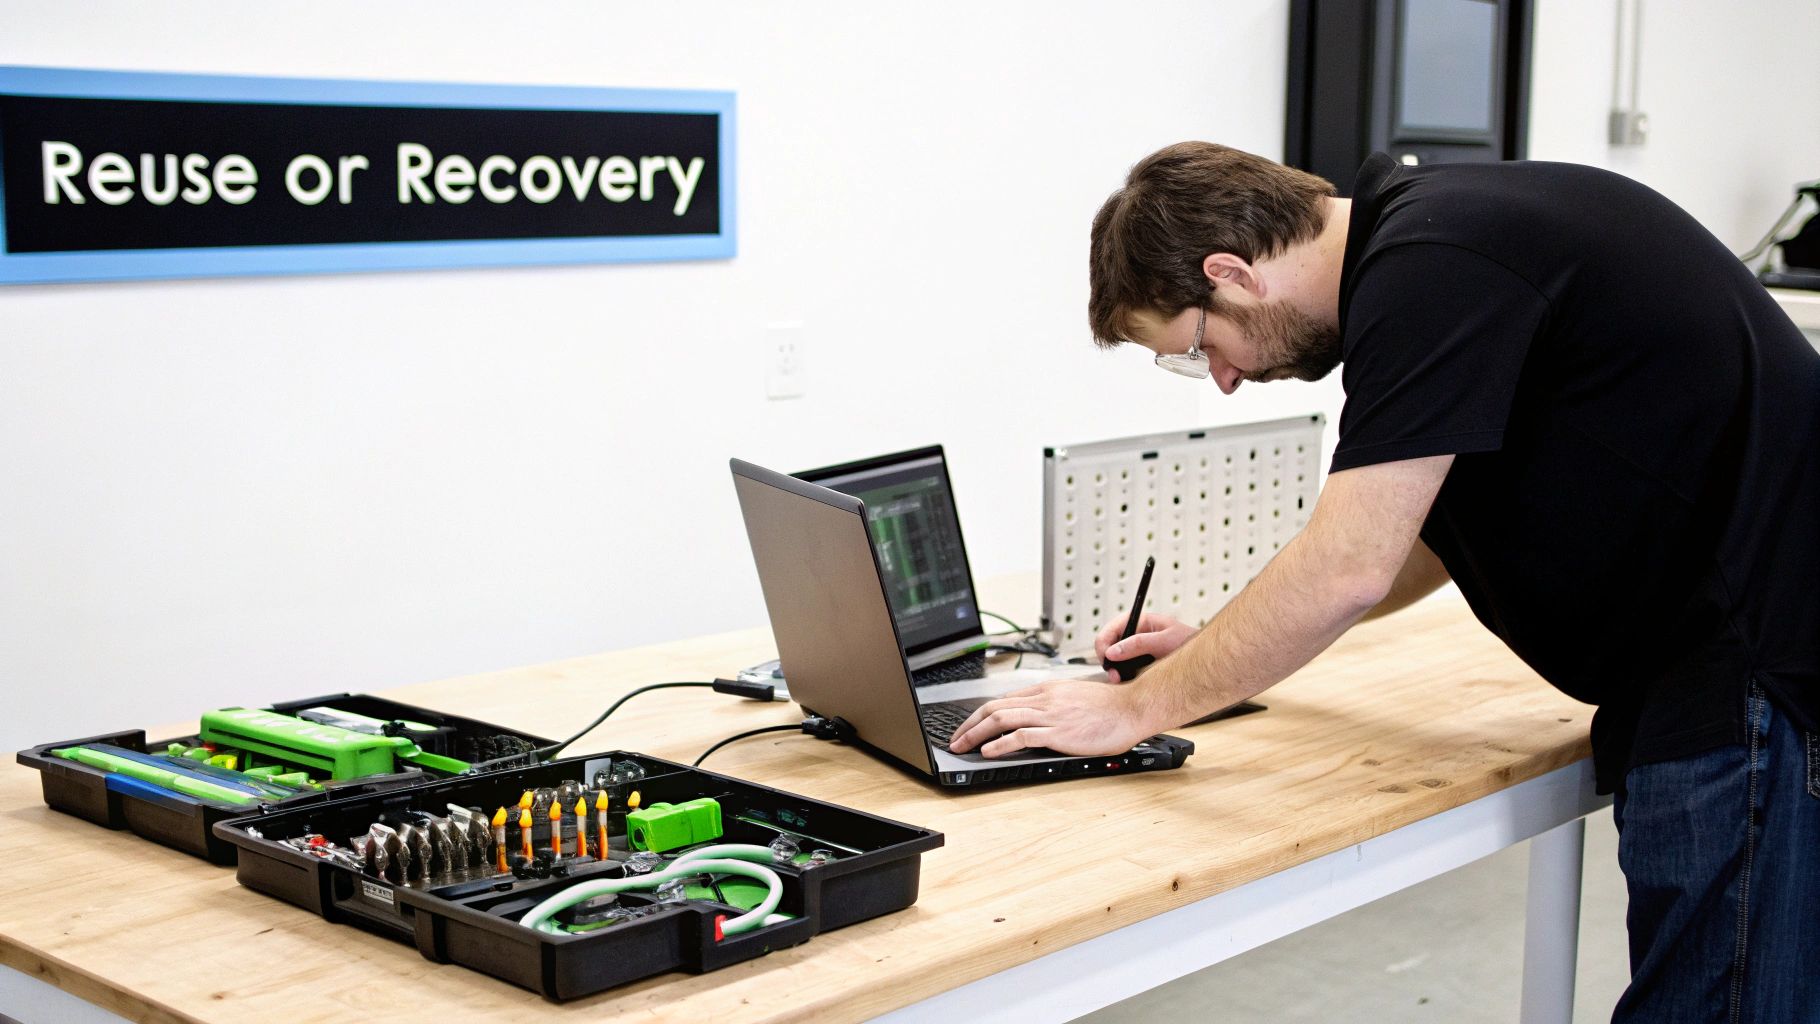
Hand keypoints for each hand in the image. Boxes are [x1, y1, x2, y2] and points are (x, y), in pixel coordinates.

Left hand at [946, 677, 1156, 758]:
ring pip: (1001, 719)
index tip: (969, 726)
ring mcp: (1049, 715)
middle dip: (969, 724)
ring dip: (976, 734)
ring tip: (963, 746)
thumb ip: (1054, 704)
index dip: (981, 714)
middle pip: (994, 707)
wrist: (1132, 709)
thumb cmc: (1110, 708)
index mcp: (1047, 690)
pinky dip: (1000, 744)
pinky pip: (1021, 735)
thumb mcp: (1075, 697)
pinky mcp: (1058, 732)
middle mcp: (1044, 699)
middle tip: (956, 739)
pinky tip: (988, 751)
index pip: (1004, 699)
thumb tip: (1037, 717)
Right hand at [1095, 612, 1196, 680]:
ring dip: (1115, 671)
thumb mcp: (1165, 641)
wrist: (1206, 661)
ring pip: (1115, 661)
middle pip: (1109, 645)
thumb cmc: (1190, 644)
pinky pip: (1124, 671)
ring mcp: (1137, 651)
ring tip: (1122, 679)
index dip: (1104, 642)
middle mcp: (1136, 635)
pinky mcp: (1140, 665)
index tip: (1105, 657)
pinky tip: (1130, 681)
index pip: (1112, 628)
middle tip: (1114, 675)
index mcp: (1141, 622)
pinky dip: (1123, 678)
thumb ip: (1138, 644)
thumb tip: (1113, 651)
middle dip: (1108, 660)